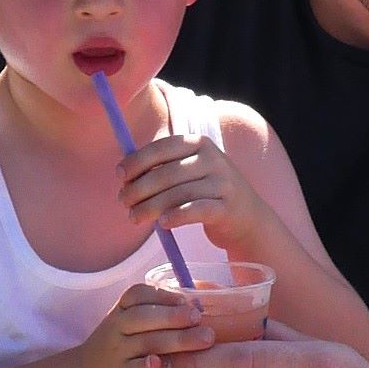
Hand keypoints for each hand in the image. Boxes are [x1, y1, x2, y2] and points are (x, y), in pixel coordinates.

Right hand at [77, 278, 214, 367]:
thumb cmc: (121, 347)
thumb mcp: (130, 324)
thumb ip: (158, 312)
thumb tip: (201, 299)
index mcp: (121, 310)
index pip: (138, 294)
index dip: (164, 296)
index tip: (188, 300)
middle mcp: (117, 327)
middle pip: (144, 317)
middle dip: (174, 316)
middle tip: (199, 318)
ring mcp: (116, 352)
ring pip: (145, 342)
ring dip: (176, 339)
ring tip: (204, 339)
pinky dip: (144, 365)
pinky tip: (159, 363)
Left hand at [117, 130, 268, 257]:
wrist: (248, 217)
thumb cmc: (208, 192)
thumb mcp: (191, 170)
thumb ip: (164, 166)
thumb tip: (124, 172)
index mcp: (200, 143)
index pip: (163, 147)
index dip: (138, 160)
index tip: (120, 175)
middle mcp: (213, 159)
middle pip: (167, 173)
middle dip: (139, 188)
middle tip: (123, 201)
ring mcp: (222, 183)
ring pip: (178, 194)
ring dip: (150, 207)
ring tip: (134, 217)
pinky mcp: (227, 208)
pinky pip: (195, 210)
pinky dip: (175, 216)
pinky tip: (162, 224)